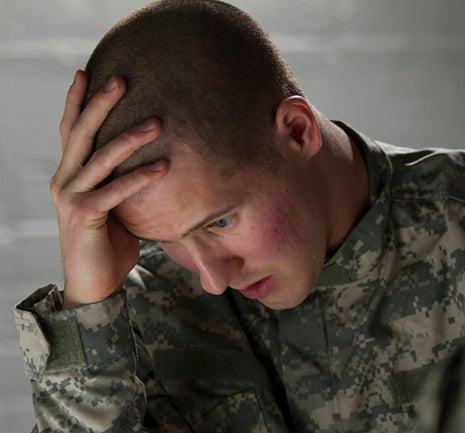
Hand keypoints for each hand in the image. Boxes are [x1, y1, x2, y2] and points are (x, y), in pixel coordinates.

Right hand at [51, 70, 168, 308]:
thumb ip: (125, 184)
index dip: (77, 101)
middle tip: (122, 79)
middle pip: (82, 133)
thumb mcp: (117, 207)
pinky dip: (140, 177)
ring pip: (100, 158)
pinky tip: (164, 166)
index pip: (71, 131)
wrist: (93, 284)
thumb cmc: (110, 244)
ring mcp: (71, 197)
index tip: (87, 73)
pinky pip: (115, 190)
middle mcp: (64, 180)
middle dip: (101, 104)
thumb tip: (160, 163)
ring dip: (130, 138)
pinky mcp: (84, 216)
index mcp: (69, 174)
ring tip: (158, 122)